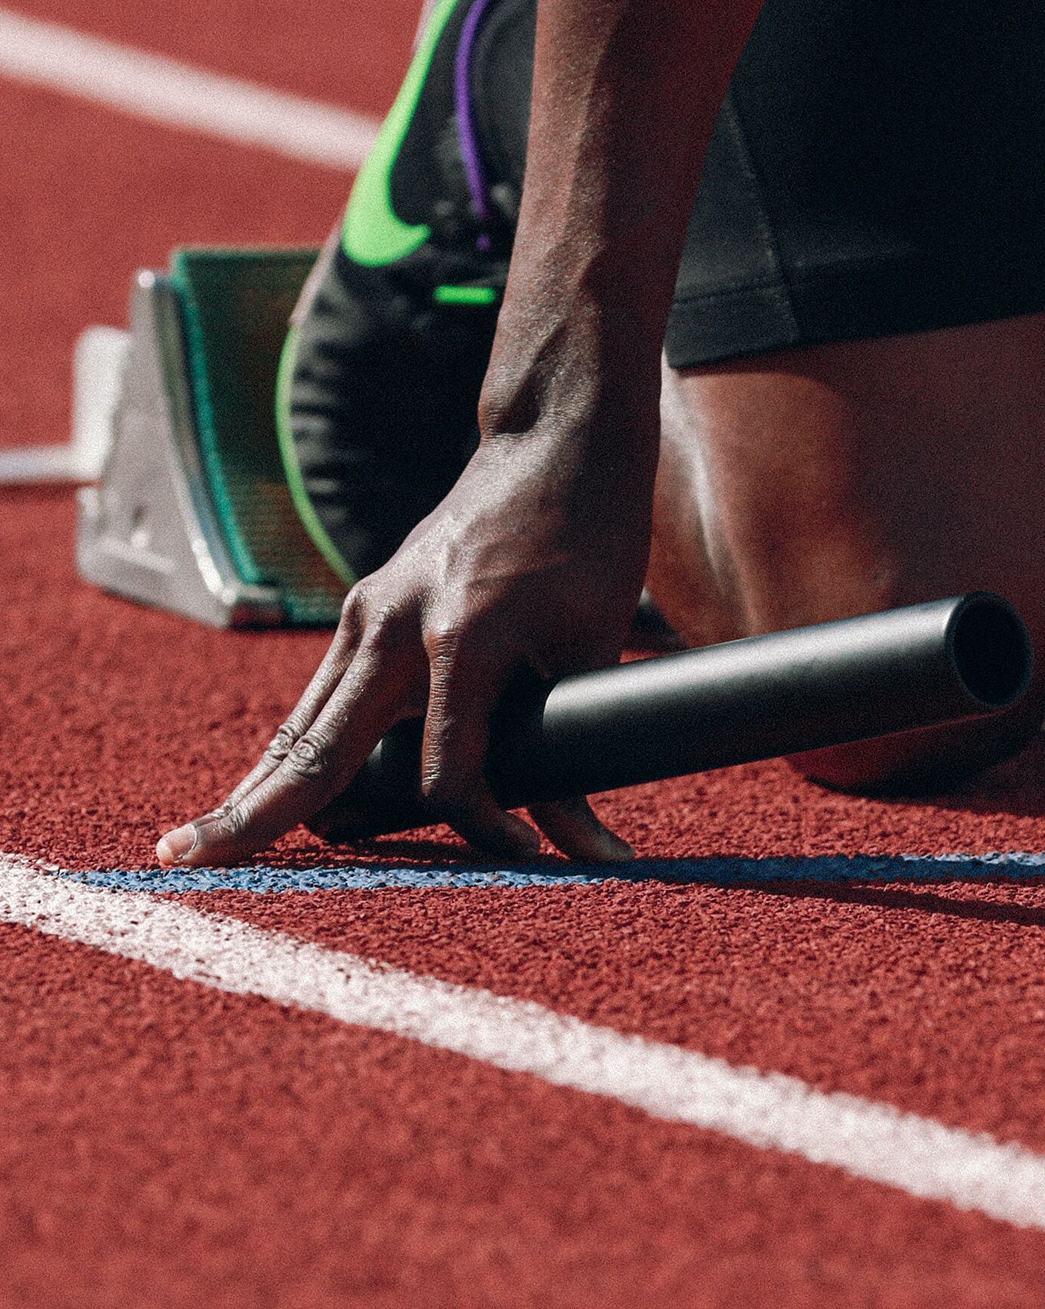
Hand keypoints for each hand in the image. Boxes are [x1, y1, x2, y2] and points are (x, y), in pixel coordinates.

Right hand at [156, 426, 653, 866]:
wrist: (555, 445)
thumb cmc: (589, 542)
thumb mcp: (593, 646)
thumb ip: (575, 744)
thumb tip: (580, 843)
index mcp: (460, 638)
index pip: (447, 774)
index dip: (488, 829)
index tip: (531, 857)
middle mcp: (394, 625)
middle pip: (317, 750)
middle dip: (257, 815)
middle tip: (186, 863)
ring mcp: (370, 612)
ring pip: (303, 723)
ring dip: (260, 786)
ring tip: (202, 845)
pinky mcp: (367, 607)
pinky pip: (323, 693)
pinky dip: (296, 747)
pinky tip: (269, 790)